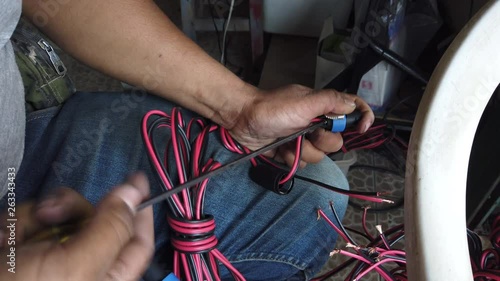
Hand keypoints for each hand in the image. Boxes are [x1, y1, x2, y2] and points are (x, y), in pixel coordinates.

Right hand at [0, 173, 153, 280]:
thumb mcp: (74, 267)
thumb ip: (110, 228)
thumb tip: (136, 191)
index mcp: (105, 279)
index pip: (137, 244)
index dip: (141, 212)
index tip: (138, 179)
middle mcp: (82, 267)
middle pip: (97, 221)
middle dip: (71, 212)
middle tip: (50, 214)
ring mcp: (50, 257)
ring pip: (61, 215)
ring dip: (36, 217)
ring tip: (13, 237)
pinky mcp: (22, 247)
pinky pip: (30, 219)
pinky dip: (15, 222)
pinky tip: (2, 237)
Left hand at [229, 84, 374, 166]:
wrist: (242, 120)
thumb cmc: (273, 108)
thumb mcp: (303, 102)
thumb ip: (330, 102)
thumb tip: (355, 105)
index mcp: (323, 108)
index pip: (353, 110)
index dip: (363, 118)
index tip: (362, 129)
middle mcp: (316, 123)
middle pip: (336, 142)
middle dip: (321, 142)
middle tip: (306, 132)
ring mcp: (303, 139)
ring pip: (319, 156)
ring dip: (303, 152)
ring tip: (288, 142)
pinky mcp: (290, 152)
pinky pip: (302, 164)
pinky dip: (291, 159)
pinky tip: (280, 150)